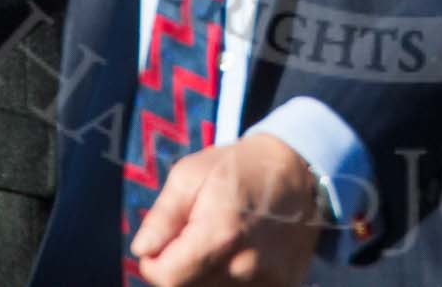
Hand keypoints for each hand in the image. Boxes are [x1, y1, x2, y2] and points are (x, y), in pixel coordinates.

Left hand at [129, 133, 323, 285]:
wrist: (298, 170)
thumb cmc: (240, 167)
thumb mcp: (191, 174)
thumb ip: (163, 215)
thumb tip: (142, 250)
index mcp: (219, 234)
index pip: (166, 279)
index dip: (153, 263)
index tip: (159, 245)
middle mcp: (244, 265)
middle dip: (179, 268)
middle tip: (190, 237)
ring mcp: (267, 280)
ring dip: (204, 275)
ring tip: (217, 242)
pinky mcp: (282, 285)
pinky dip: (230, 278)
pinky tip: (236, 253)